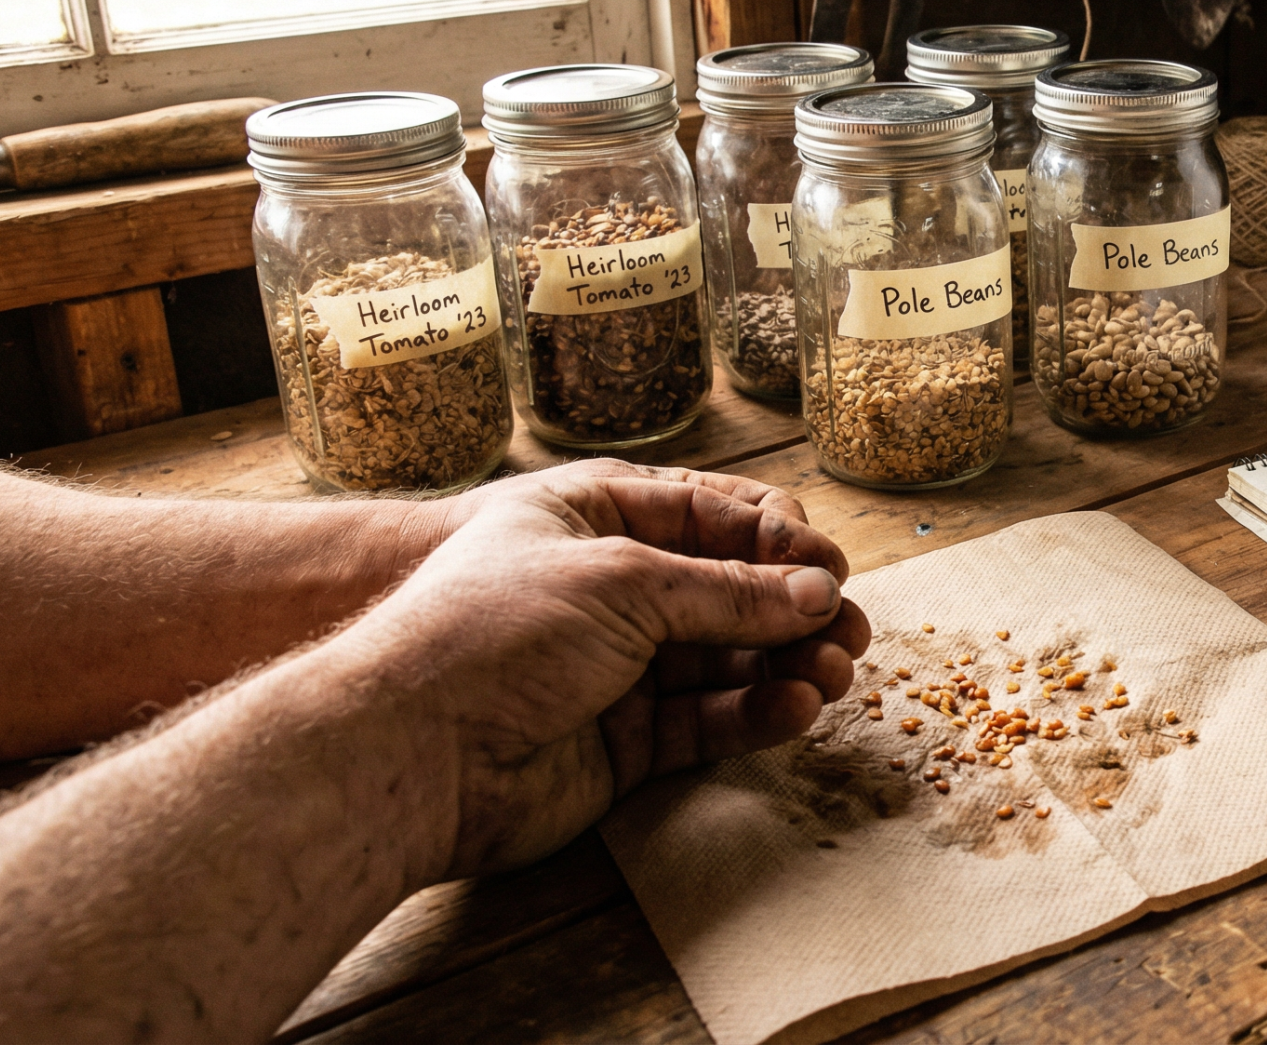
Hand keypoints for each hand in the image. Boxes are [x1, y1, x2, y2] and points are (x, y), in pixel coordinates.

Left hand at [318, 460, 869, 879]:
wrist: (414, 750)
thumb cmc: (495, 632)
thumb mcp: (623, 582)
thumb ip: (729, 591)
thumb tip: (818, 595)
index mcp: (589, 518)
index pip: (706, 515)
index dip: (776, 540)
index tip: (833, 569)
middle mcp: (605, 588)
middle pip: (726, 590)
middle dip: (794, 609)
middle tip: (852, 631)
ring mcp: (616, 668)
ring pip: (726, 659)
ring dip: (786, 664)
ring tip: (834, 674)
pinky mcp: (625, 741)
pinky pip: (708, 719)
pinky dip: (756, 713)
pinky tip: (796, 708)